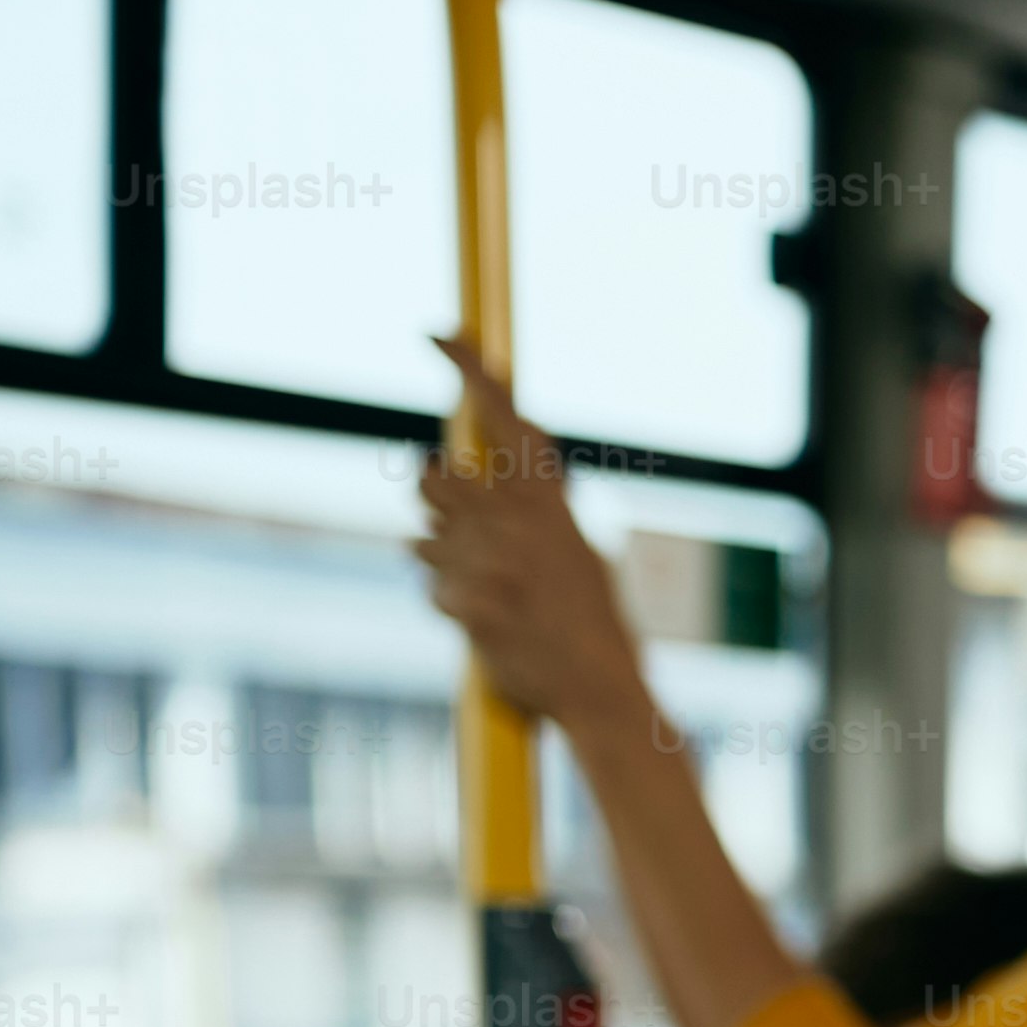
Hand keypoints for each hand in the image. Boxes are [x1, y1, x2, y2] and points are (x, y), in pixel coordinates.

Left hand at [414, 334, 657, 742]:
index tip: (439, 333)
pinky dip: (452, 607)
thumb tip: (453, 478)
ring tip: (486, 587)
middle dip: (435, 501)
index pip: (505, 419)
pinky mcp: (472, 602)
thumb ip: (530, 516)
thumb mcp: (578, 558)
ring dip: (439, 557)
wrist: (602, 693)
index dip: (469, 370)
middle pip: (436, 479)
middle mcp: (521, 522)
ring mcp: (494, 561)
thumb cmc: (590, 628)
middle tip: (465, 535)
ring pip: (424, 537)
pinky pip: (433, 590)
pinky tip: (489, 625)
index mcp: (552, 505)